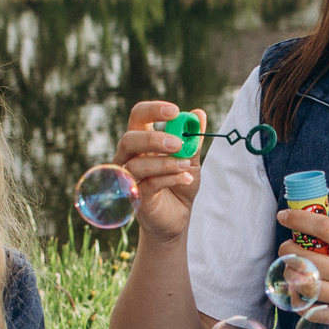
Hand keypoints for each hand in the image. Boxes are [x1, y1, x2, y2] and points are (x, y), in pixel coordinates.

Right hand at [108, 102, 206, 242]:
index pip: (138, 117)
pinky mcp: (136, 198)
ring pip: (136, 165)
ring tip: (186, 165)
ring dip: (165, 163)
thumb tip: (199, 114)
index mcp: (141, 142)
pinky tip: (186, 178)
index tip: (174, 111)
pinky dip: (170, 178)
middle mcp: (129, 158)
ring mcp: (130, 179)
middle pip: (129, 139)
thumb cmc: (179, 185)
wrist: (177, 217)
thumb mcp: (190, 159)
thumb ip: (193, 139)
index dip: (152, 110)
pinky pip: (148, 184)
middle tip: (177, 143)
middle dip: (153, 139)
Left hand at [276, 207, 328, 328]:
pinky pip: (323, 310)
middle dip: (289, 251)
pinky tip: (305, 295)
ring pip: (310, 289)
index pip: (324, 229)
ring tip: (290, 270)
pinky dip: (310, 302)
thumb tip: (324, 241)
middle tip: (285, 247)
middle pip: (309, 261)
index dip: (299, 220)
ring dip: (293, 277)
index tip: (284, 216)